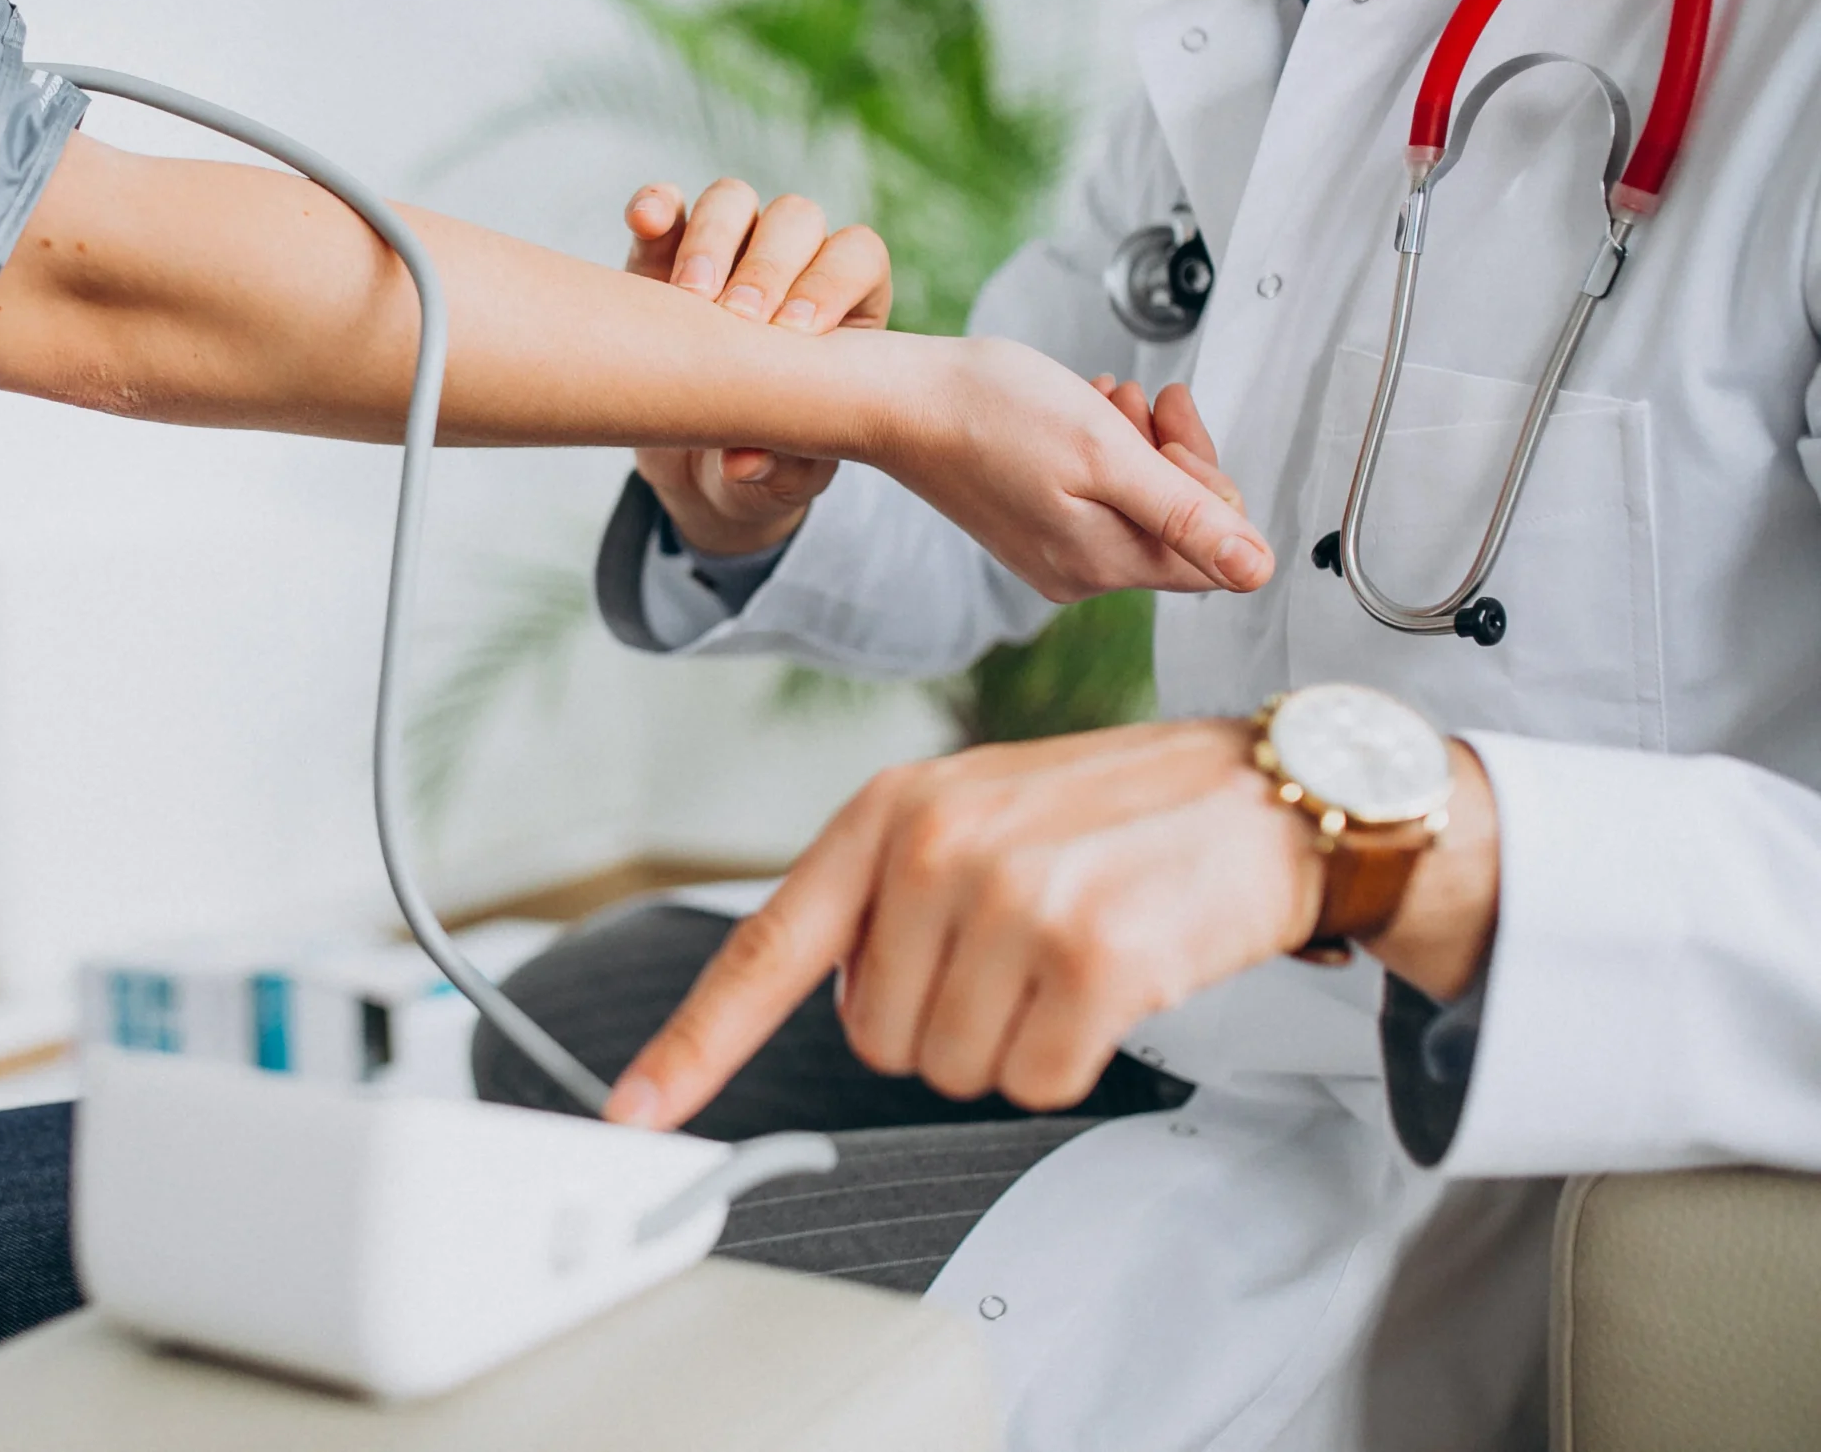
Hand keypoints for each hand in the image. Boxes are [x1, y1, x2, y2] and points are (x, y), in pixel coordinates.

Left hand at [601, 720, 1497, 1127]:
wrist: (1266, 793)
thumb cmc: (1110, 815)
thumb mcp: (972, 812)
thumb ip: (882, 897)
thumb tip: (827, 998)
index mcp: (885, 813)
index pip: (765, 947)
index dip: (695, 1043)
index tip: (637, 1110)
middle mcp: (933, 847)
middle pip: (876, 1041)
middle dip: (947, 1021)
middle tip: (1019, 949)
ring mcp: (1010, 897)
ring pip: (953, 1069)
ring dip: (1015, 1039)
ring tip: (1069, 952)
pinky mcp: (1091, 954)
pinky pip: (1037, 1079)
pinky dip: (1076, 1054)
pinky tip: (1114, 978)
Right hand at [623, 179, 892, 556]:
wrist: (697, 466)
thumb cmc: (762, 466)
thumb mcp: (779, 481)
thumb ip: (777, 473)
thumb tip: (745, 463)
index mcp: (846, 307)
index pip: (856, 257)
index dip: (832, 283)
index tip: (796, 335)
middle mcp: (791, 264)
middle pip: (795, 220)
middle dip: (768, 265)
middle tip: (738, 319)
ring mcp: (726, 252)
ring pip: (732, 202)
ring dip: (713, 239)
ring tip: (690, 297)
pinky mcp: (662, 257)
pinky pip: (663, 211)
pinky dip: (655, 207)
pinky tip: (645, 223)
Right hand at [873, 337, 1270, 598]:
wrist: (899, 402)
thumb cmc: (990, 414)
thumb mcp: (1107, 453)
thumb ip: (1187, 516)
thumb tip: (1257, 571)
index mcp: (1102, 563)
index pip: (1212, 549)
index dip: (1208, 478)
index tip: (1171, 415)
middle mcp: (1078, 573)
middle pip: (1176, 528)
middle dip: (1172, 455)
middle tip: (1142, 398)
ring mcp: (1050, 555)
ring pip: (1137, 507)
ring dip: (1137, 445)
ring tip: (1105, 398)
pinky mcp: (1029, 531)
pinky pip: (1095, 501)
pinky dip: (1100, 454)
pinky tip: (1080, 415)